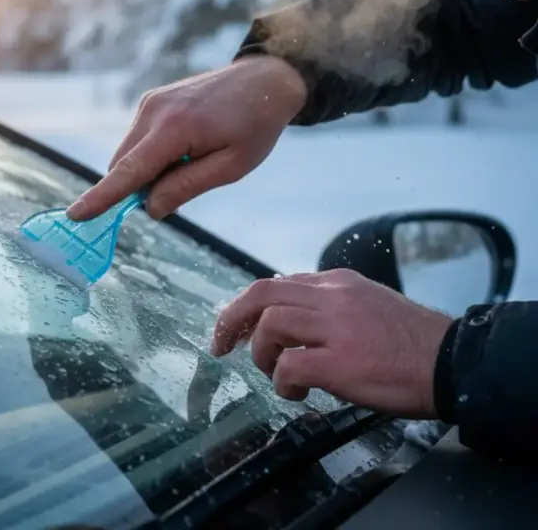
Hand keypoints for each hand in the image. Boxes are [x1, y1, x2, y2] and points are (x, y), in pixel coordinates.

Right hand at [66, 55, 306, 220]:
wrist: (266, 79)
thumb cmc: (255, 126)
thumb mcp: (231, 167)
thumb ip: (186, 187)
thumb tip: (148, 207)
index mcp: (175, 129)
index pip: (129, 171)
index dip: (102, 197)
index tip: (76, 215)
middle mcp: (153, 111)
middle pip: (123, 165)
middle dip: (138, 187)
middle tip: (180, 187)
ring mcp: (150, 102)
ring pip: (130, 153)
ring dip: (148, 170)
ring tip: (194, 158)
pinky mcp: (152, 100)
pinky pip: (139, 140)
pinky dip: (152, 155)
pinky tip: (187, 147)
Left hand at [211, 269, 454, 418]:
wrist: (453, 362)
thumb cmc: (411, 342)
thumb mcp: (367, 305)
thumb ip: (329, 306)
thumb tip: (289, 320)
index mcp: (338, 283)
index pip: (278, 284)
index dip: (248, 306)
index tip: (236, 326)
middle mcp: (333, 297)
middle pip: (261, 294)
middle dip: (231, 318)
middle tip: (221, 343)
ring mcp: (336, 328)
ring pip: (269, 326)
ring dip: (262, 354)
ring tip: (277, 373)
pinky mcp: (341, 362)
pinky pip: (288, 366)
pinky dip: (282, 382)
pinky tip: (298, 392)